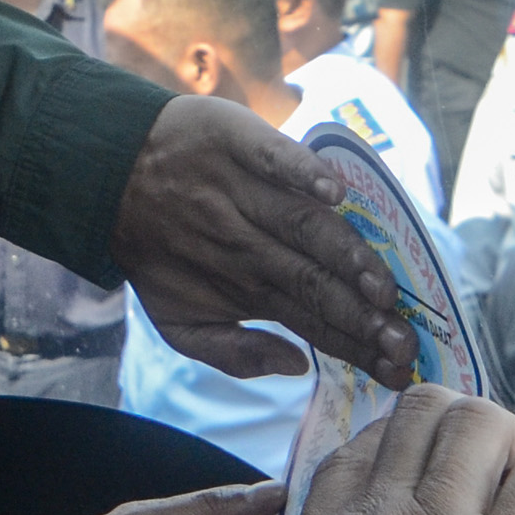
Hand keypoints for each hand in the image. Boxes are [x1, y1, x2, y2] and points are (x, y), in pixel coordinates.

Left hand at [112, 96, 412, 384]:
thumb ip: (233, 353)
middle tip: (405, 342)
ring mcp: (245, 195)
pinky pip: (275, 160)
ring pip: (305, 228)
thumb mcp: (176, 322)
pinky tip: (334, 193)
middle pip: (317, 281)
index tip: (400, 370)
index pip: (313, 322)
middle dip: (365, 316)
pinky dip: (304, 173)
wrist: (109, 172)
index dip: (358, 346)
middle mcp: (249, 245)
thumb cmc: (154, 253)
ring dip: (345, 256)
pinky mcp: (240, 144)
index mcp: (244, 290)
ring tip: (380, 285)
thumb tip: (298, 365)